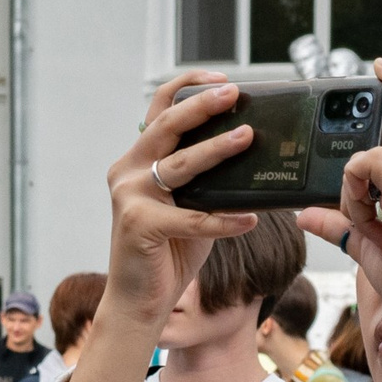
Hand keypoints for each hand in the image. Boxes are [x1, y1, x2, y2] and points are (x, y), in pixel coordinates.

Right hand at [58, 73, 260, 381]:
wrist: (140, 302)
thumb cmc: (169, 253)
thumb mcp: (193, 206)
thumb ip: (211, 181)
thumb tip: (254, 155)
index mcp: (138, 161)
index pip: (160, 109)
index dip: (189, 87)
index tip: (222, 79)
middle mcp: (128, 171)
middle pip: (165, 124)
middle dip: (202, 105)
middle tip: (234, 93)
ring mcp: (129, 197)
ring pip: (179, 165)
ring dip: (216, 149)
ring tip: (247, 137)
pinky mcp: (139, 225)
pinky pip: (191, 218)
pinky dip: (224, 220)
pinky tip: (250, 220)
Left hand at [295, 61, 381, 356]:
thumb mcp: (367, 248)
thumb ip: (339, 225)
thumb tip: (304, 216)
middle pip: (375, 155)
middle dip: (357, 185)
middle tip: (371, 198)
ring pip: (365, 163)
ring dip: (353, 198)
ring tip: (375, 230)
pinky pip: (365, 167)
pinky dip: (354, 192)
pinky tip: (368, 217)